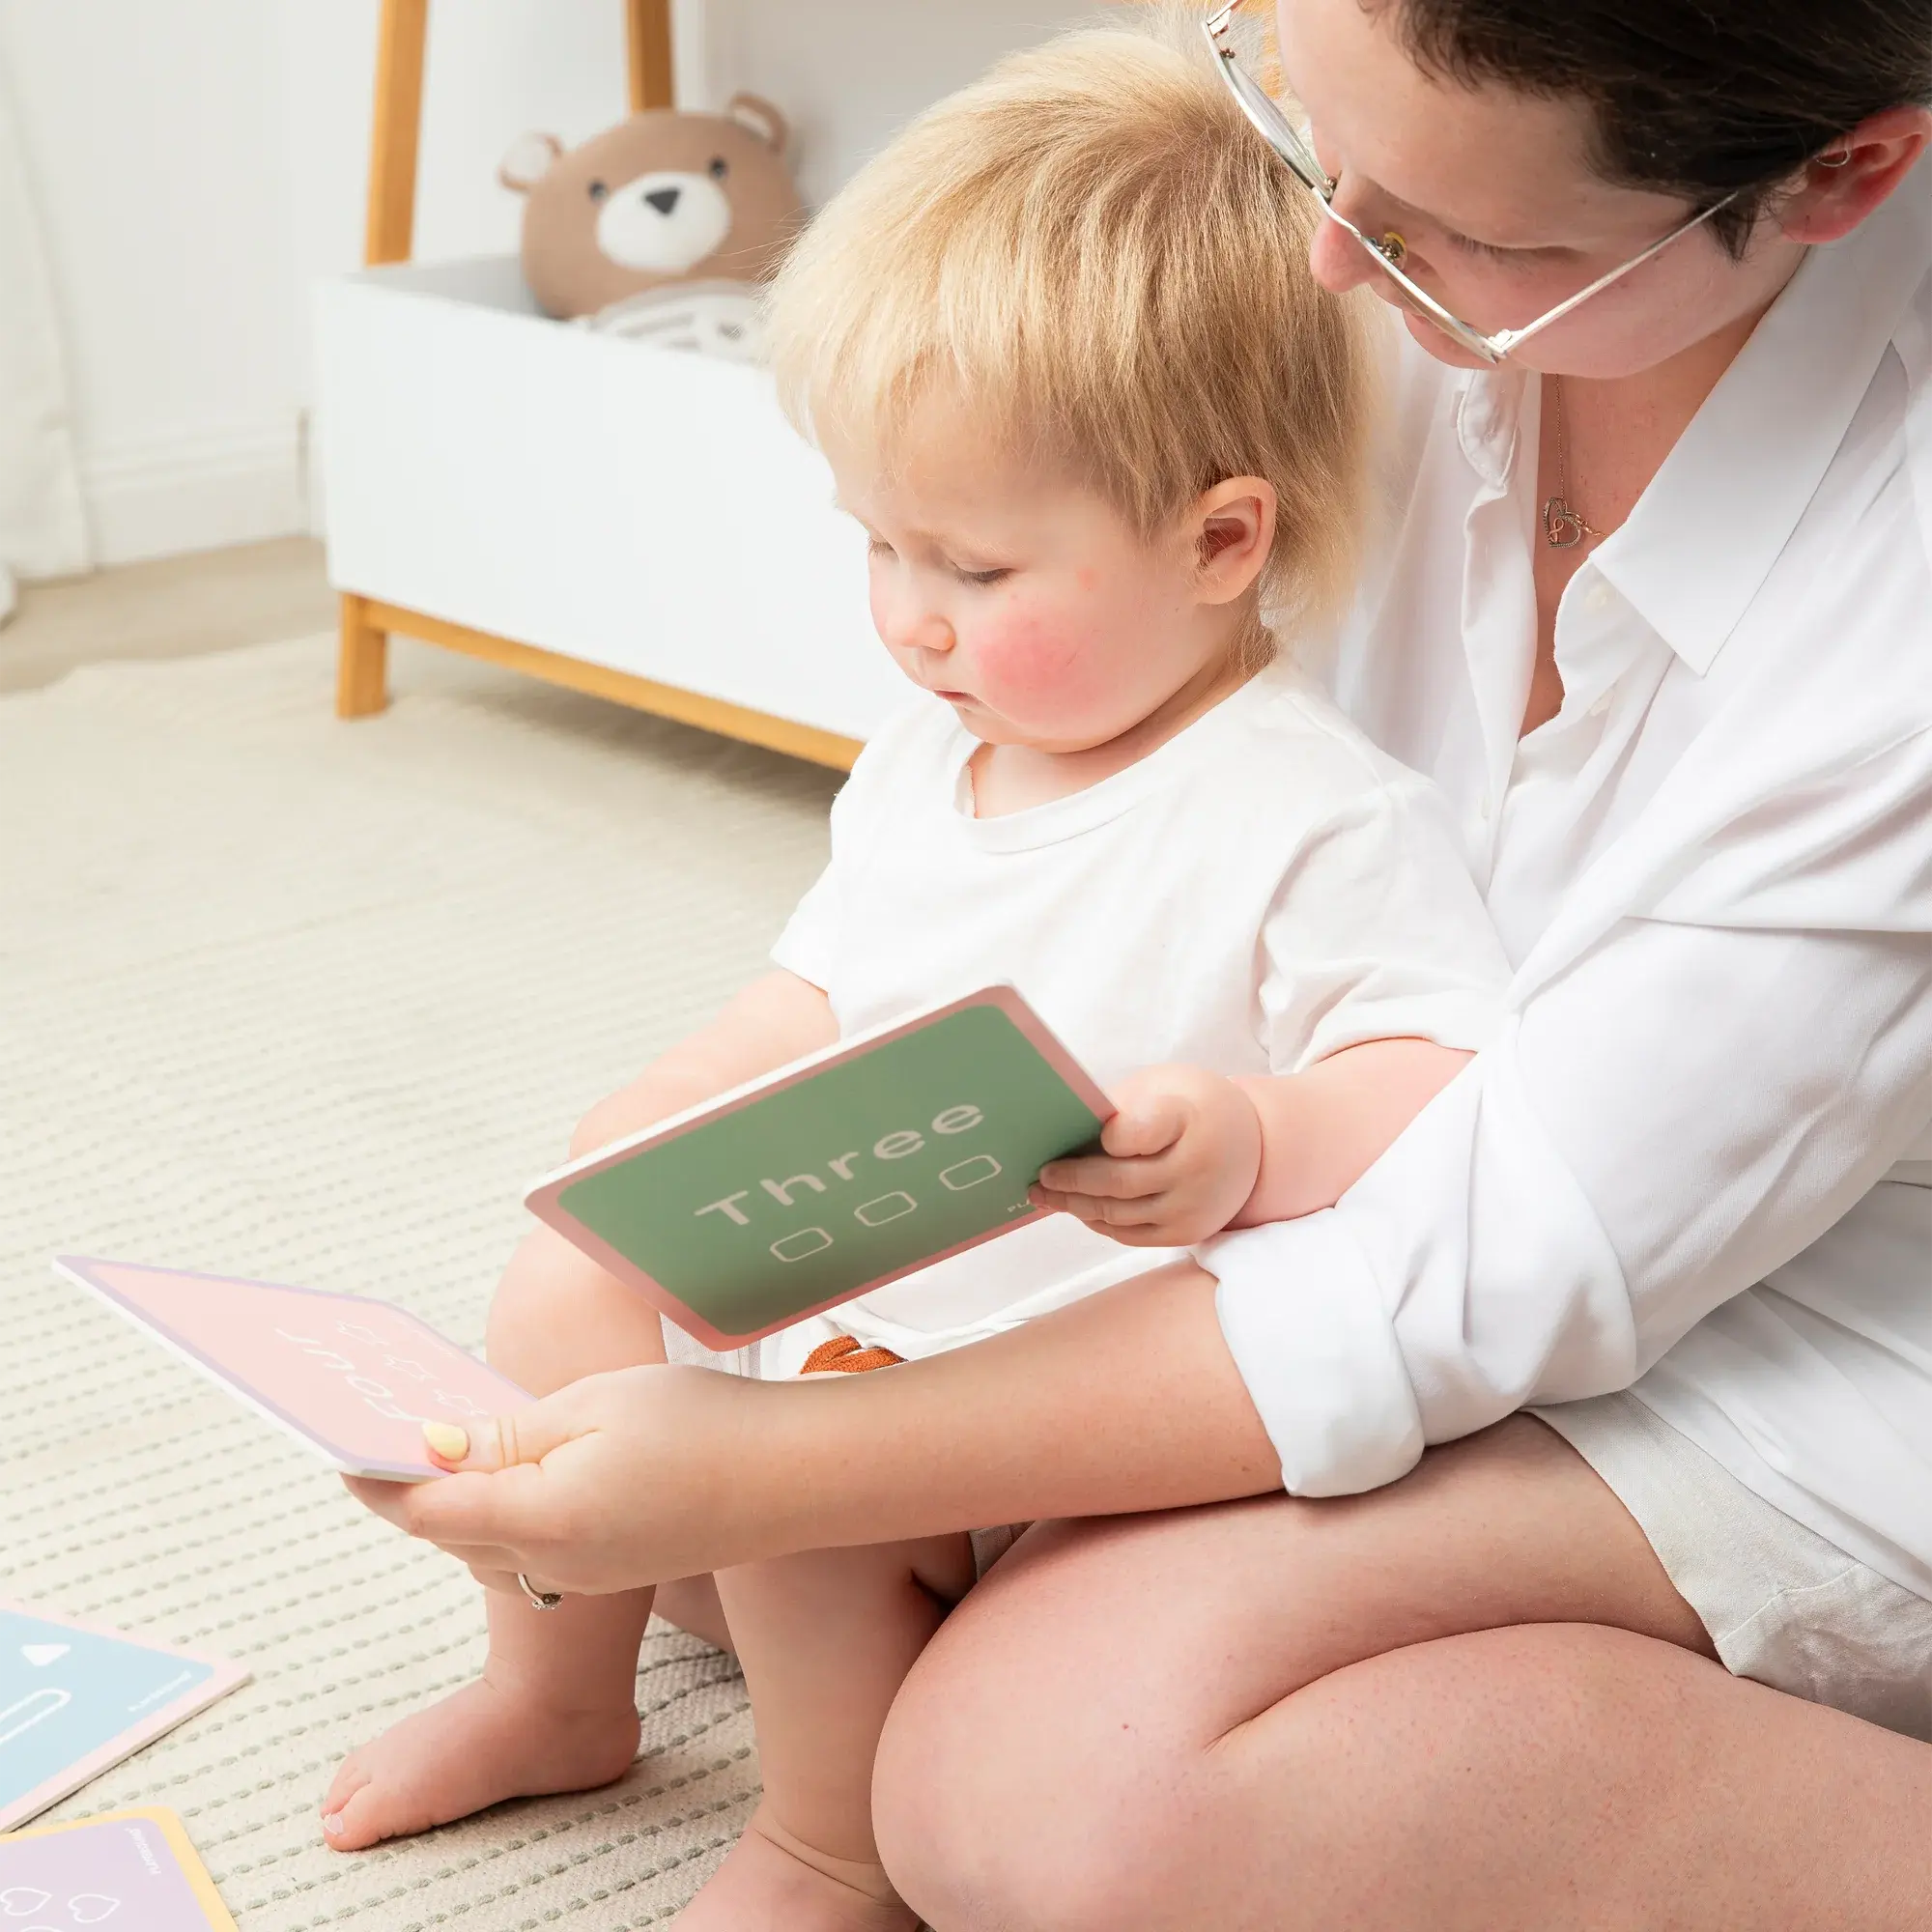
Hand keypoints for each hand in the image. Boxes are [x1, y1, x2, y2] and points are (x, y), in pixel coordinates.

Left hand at [343, 1363, 774, 1594]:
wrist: (799, 1477)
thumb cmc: (702, 1426)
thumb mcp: (596, 1406)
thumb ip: (508, 1433)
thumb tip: (434, 1446)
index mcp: (544, 1520)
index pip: (431, 1508)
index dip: (379, 1478)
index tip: (340, 1445)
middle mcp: (556, 1562)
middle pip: (454, 1531)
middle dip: (413, 1488)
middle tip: (379, 1433)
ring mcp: (589, 1572)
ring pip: (492, 1542)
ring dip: (460, 1501)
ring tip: (440, 1443)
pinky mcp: (615, 1567)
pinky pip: (536, 1544)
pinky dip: (507, 1509)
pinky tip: (515, 1467)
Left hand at [1032, 1064, 1261, 1245]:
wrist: (1256, 1145)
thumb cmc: (1192, 1107)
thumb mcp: (1165, 1087)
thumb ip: (1121, 1107)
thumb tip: (1062, 1131)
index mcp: (1188, 1118)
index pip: (1139, 1132)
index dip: (1107, 1138)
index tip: (1081, 1137)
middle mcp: (1195, 1168)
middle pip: (1118, 1181)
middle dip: (1070, 1180)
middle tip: (1040, 1175)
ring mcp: (1193, 1207)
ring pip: (1118, 1213)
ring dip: (1074, 1205)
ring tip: (1044, 1194)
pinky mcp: (1187, 1233)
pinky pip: (1130, 1234)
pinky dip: (1098, 1221)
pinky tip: (1076, 1208)